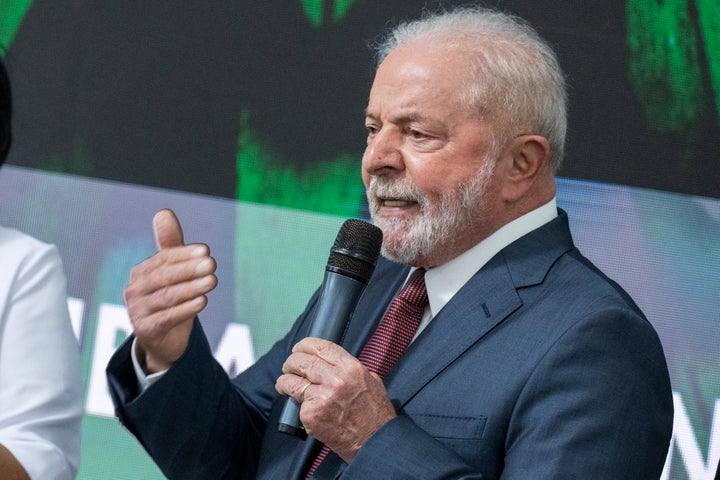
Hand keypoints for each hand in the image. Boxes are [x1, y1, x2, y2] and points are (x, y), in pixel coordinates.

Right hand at [124, 209, 216, 372]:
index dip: (184, 254)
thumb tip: (164, 212)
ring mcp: (137, 312)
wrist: (164, 340)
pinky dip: (186, 309)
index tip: (206, 251)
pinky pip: (167, 318)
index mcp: (141, 273)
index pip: (163, 260)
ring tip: (212, 281)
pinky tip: (203, 302)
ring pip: (167, 297)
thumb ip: (170, 245)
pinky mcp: (146, 331)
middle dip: (189, 270)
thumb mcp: (171, 272)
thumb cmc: (169, 300)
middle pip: (164, 278)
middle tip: (212, 265)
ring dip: (192, 288)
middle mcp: (135, 291)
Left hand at [275, 338, 396, 462]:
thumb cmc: (375, 414)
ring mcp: (322, 397)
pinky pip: (297, 403)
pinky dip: (295, 404)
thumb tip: (334, 363)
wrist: (375, 442)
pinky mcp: (312, 415)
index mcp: (351, 368)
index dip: (305, 345)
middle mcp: (336, 379)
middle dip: (291, 362)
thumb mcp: (371, 381)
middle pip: (303, 361)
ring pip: (292, 381)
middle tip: (289, 366)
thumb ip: (352, 369)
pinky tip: (299, 406)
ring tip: (285, 383)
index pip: (321, 347)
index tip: (299, 348)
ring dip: (285, 381)